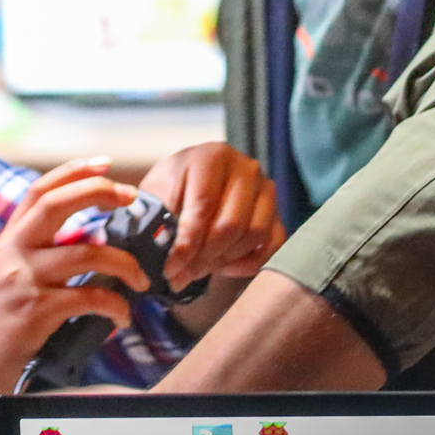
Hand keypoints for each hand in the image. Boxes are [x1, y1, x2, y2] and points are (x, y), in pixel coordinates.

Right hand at [0, 158, 150, 411]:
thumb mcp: (3, 282)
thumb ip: (34, 259)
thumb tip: (88, 246)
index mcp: (5, 244)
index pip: (37, 192)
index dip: (72, 171)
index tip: (104, 164)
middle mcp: (11, 255)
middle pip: (57, 204)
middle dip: (99, 192)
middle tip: (131, 196)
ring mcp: (22, 281)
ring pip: (86, 253)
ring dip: (124, 264)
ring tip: (141, 279)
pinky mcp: (35, 312)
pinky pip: (89, 298)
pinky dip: (114, 306)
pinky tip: (121, 316)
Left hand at [137, 142, 284, 288]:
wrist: (194, 178)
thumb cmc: (173, 185)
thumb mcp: (158, 190)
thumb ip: (158, 214)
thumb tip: (157, 248)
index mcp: (212, 156)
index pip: (203, 207)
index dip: (186, 244)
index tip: (170, 269)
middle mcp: (246, 168)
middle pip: (231, 225)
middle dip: (202, 258)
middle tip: (180, 278)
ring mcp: (266, 189)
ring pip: (253, 235)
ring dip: (223, 261)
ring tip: (197, 270)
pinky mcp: (278, 212)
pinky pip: (274, 244)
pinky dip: (251, 263)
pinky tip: (225, 268)